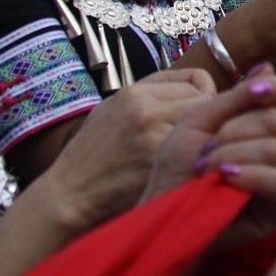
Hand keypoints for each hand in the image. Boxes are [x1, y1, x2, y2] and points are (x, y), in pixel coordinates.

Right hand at [40, 69, 217, 230]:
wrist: (69, 195)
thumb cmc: (91, 154)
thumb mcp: (113, 108)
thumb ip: (150, 94)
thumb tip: (197, 87)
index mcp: (135, 93)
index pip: (196, 81)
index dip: (204, 96)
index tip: (201, 110)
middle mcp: (146, 111)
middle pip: (205, 101)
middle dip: (207, 117)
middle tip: (200, 134)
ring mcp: (155, 138)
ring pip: (205, 127)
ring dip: (204, 139)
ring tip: (192, 151)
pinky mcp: (160, 166)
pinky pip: (197, 153)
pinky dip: (197, 159)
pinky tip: (185, 167)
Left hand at [141, 64, 275, 251]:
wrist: (162, 208)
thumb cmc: (178, 166)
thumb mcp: (200, 119)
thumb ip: (235, 97)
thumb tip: (267, 67)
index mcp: (262, 126)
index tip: (254, 92)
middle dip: (233, 131)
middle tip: (206, 150)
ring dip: (232, 155)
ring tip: (207, 171)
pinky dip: (248, 176)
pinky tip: (224, 181)